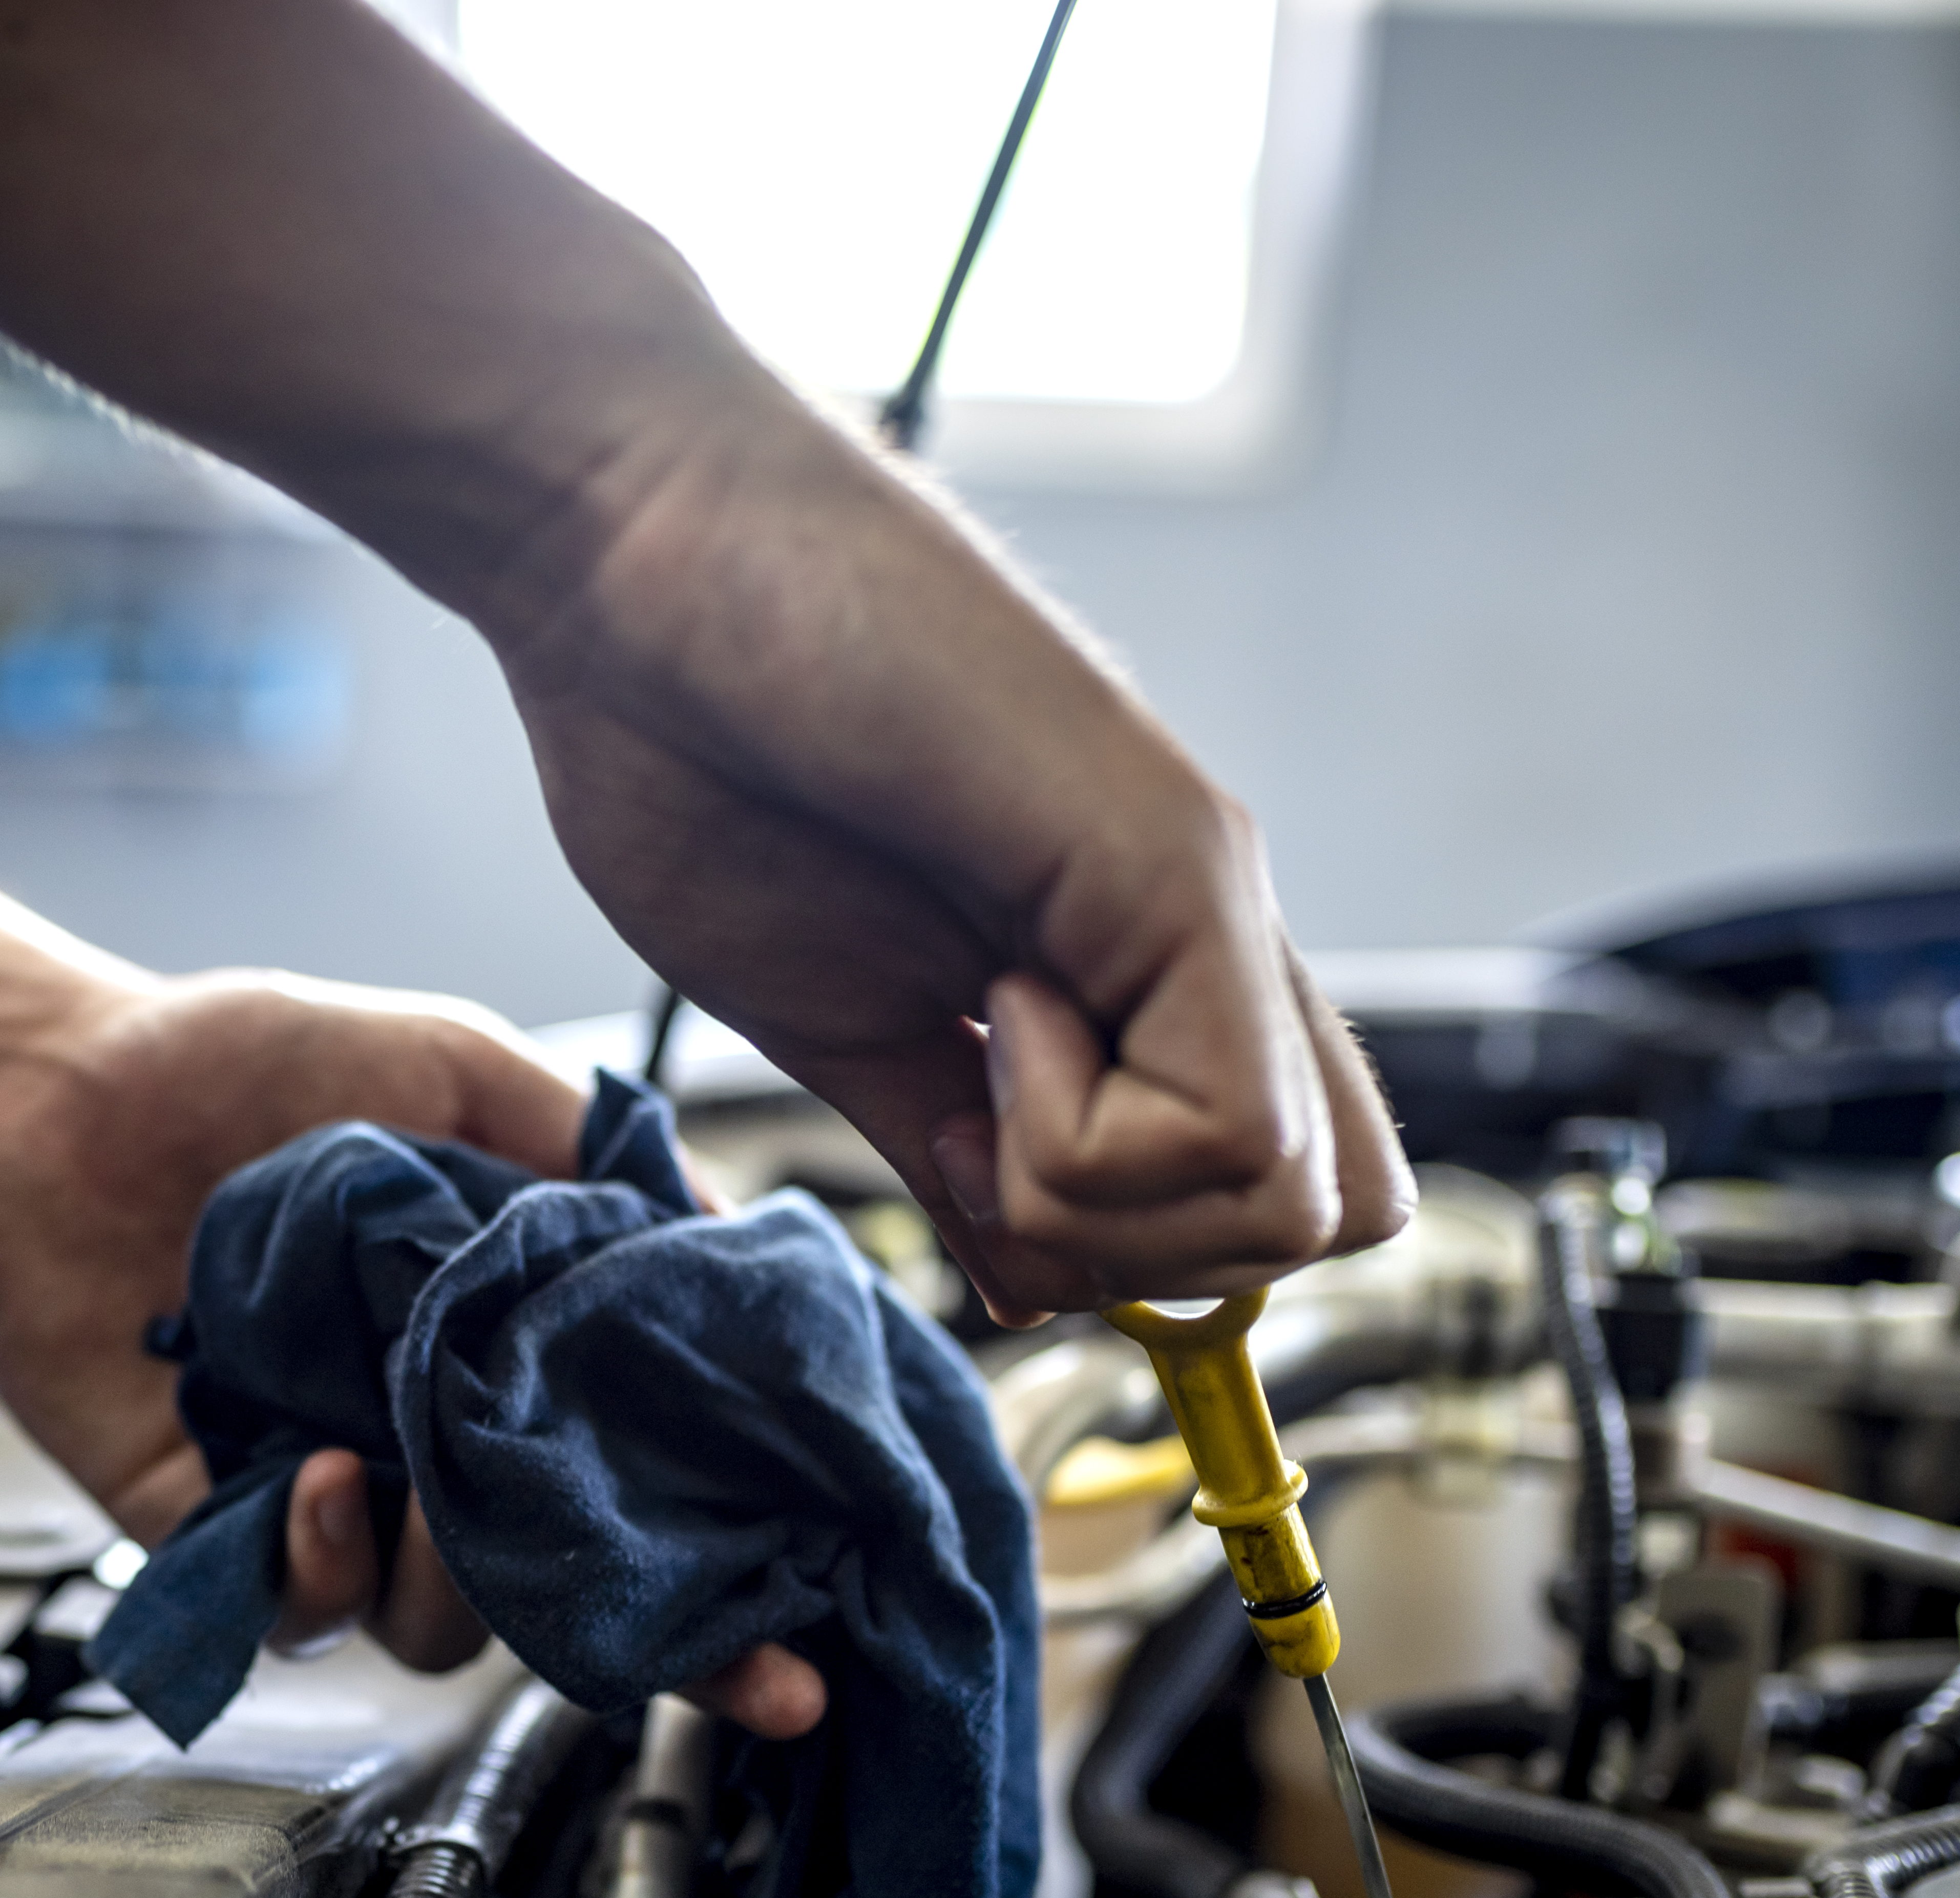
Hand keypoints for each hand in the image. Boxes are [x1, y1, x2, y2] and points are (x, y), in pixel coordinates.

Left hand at [0, 970, 824, 1735]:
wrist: (47, 1087)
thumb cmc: (234, 1064)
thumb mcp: (448, 1065)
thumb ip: (580, 1148)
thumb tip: (716, 1223)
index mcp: (507, 1352)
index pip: (640, 1492)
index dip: (722, 1582)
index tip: (790, 1651)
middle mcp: (428, 1439)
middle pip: (557, 1594)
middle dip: (615, 1627)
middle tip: (620, 1569)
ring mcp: (325, 1492)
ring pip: (436, 1625)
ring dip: (454, 1581)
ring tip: (420, 1483)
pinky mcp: (210, 1526)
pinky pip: (293, 1609)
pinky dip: (320, 1562)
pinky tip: (312, 1471)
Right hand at [488, 398, 1413, 1320]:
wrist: (634, 554)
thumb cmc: (695, 740)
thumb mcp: (831, 1019)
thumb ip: (945, 1146)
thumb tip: (1025, 1282)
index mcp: (1118, 966)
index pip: (1269, 1185)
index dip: (1141, 1251)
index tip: (978, 1171)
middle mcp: (1196, 929)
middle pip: (1325, 1217)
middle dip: (1144, 1249)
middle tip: (985, 1128)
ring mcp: (1201, 892)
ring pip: (1295, 1203)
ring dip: (1101, 1195)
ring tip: (975, 1037)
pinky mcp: (1179, 861)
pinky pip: (1232, 1131)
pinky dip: (1084, 1140)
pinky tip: (986, 1006)